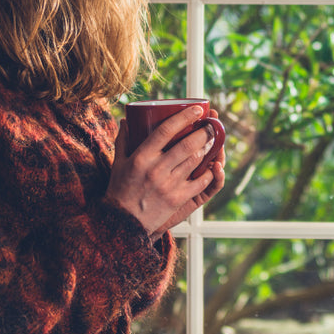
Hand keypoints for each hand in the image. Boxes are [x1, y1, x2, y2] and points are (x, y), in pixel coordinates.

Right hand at [106, 104, 226, 235]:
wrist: (122, 224)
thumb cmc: (120, 191)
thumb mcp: (118, 163)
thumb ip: (123, 141)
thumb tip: (126, 120)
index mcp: (141, 157)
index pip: (165, 130)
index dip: (184, 117)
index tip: (197, 109)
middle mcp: (156, 169)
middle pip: (187, 144)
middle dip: (204, 131)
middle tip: (212, 123)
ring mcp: (169, 185)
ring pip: (195, 161)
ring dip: (209, 148)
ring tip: (214, 139)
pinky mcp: (178, 199)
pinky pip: (200, 182)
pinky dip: (209, 172)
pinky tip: (213, 165)